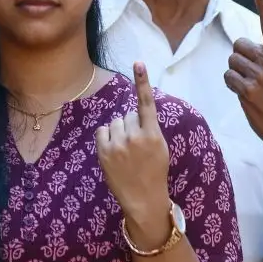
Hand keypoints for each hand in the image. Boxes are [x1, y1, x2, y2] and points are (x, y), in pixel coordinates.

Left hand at [96, 63, 170, 230]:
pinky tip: (113, 151)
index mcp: (153, 134)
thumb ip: (149, 128)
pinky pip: (102, 132)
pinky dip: (106, 138)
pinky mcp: (104, 152)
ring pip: (114, 122)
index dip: (142, 81)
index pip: (146, 103)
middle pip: (127, 115)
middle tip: (136, 145)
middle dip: (131, 125)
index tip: (138, 62)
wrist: (144, 199)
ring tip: (125, 150)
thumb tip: (134, 113)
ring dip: (118, 131)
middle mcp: (135, 136)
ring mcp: (118, 144)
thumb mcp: (160, 148)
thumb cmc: (154, 171)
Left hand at [225, 0, 262, 154]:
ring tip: (251, 86)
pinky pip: (229, 77)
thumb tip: (243, 49)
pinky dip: (232, 84)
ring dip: (235, 72)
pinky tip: (245, 94)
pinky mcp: (249, 90)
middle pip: (239, 44)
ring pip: (232, 61)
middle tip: (252, 74)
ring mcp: (261, 75)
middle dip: (240, 57)